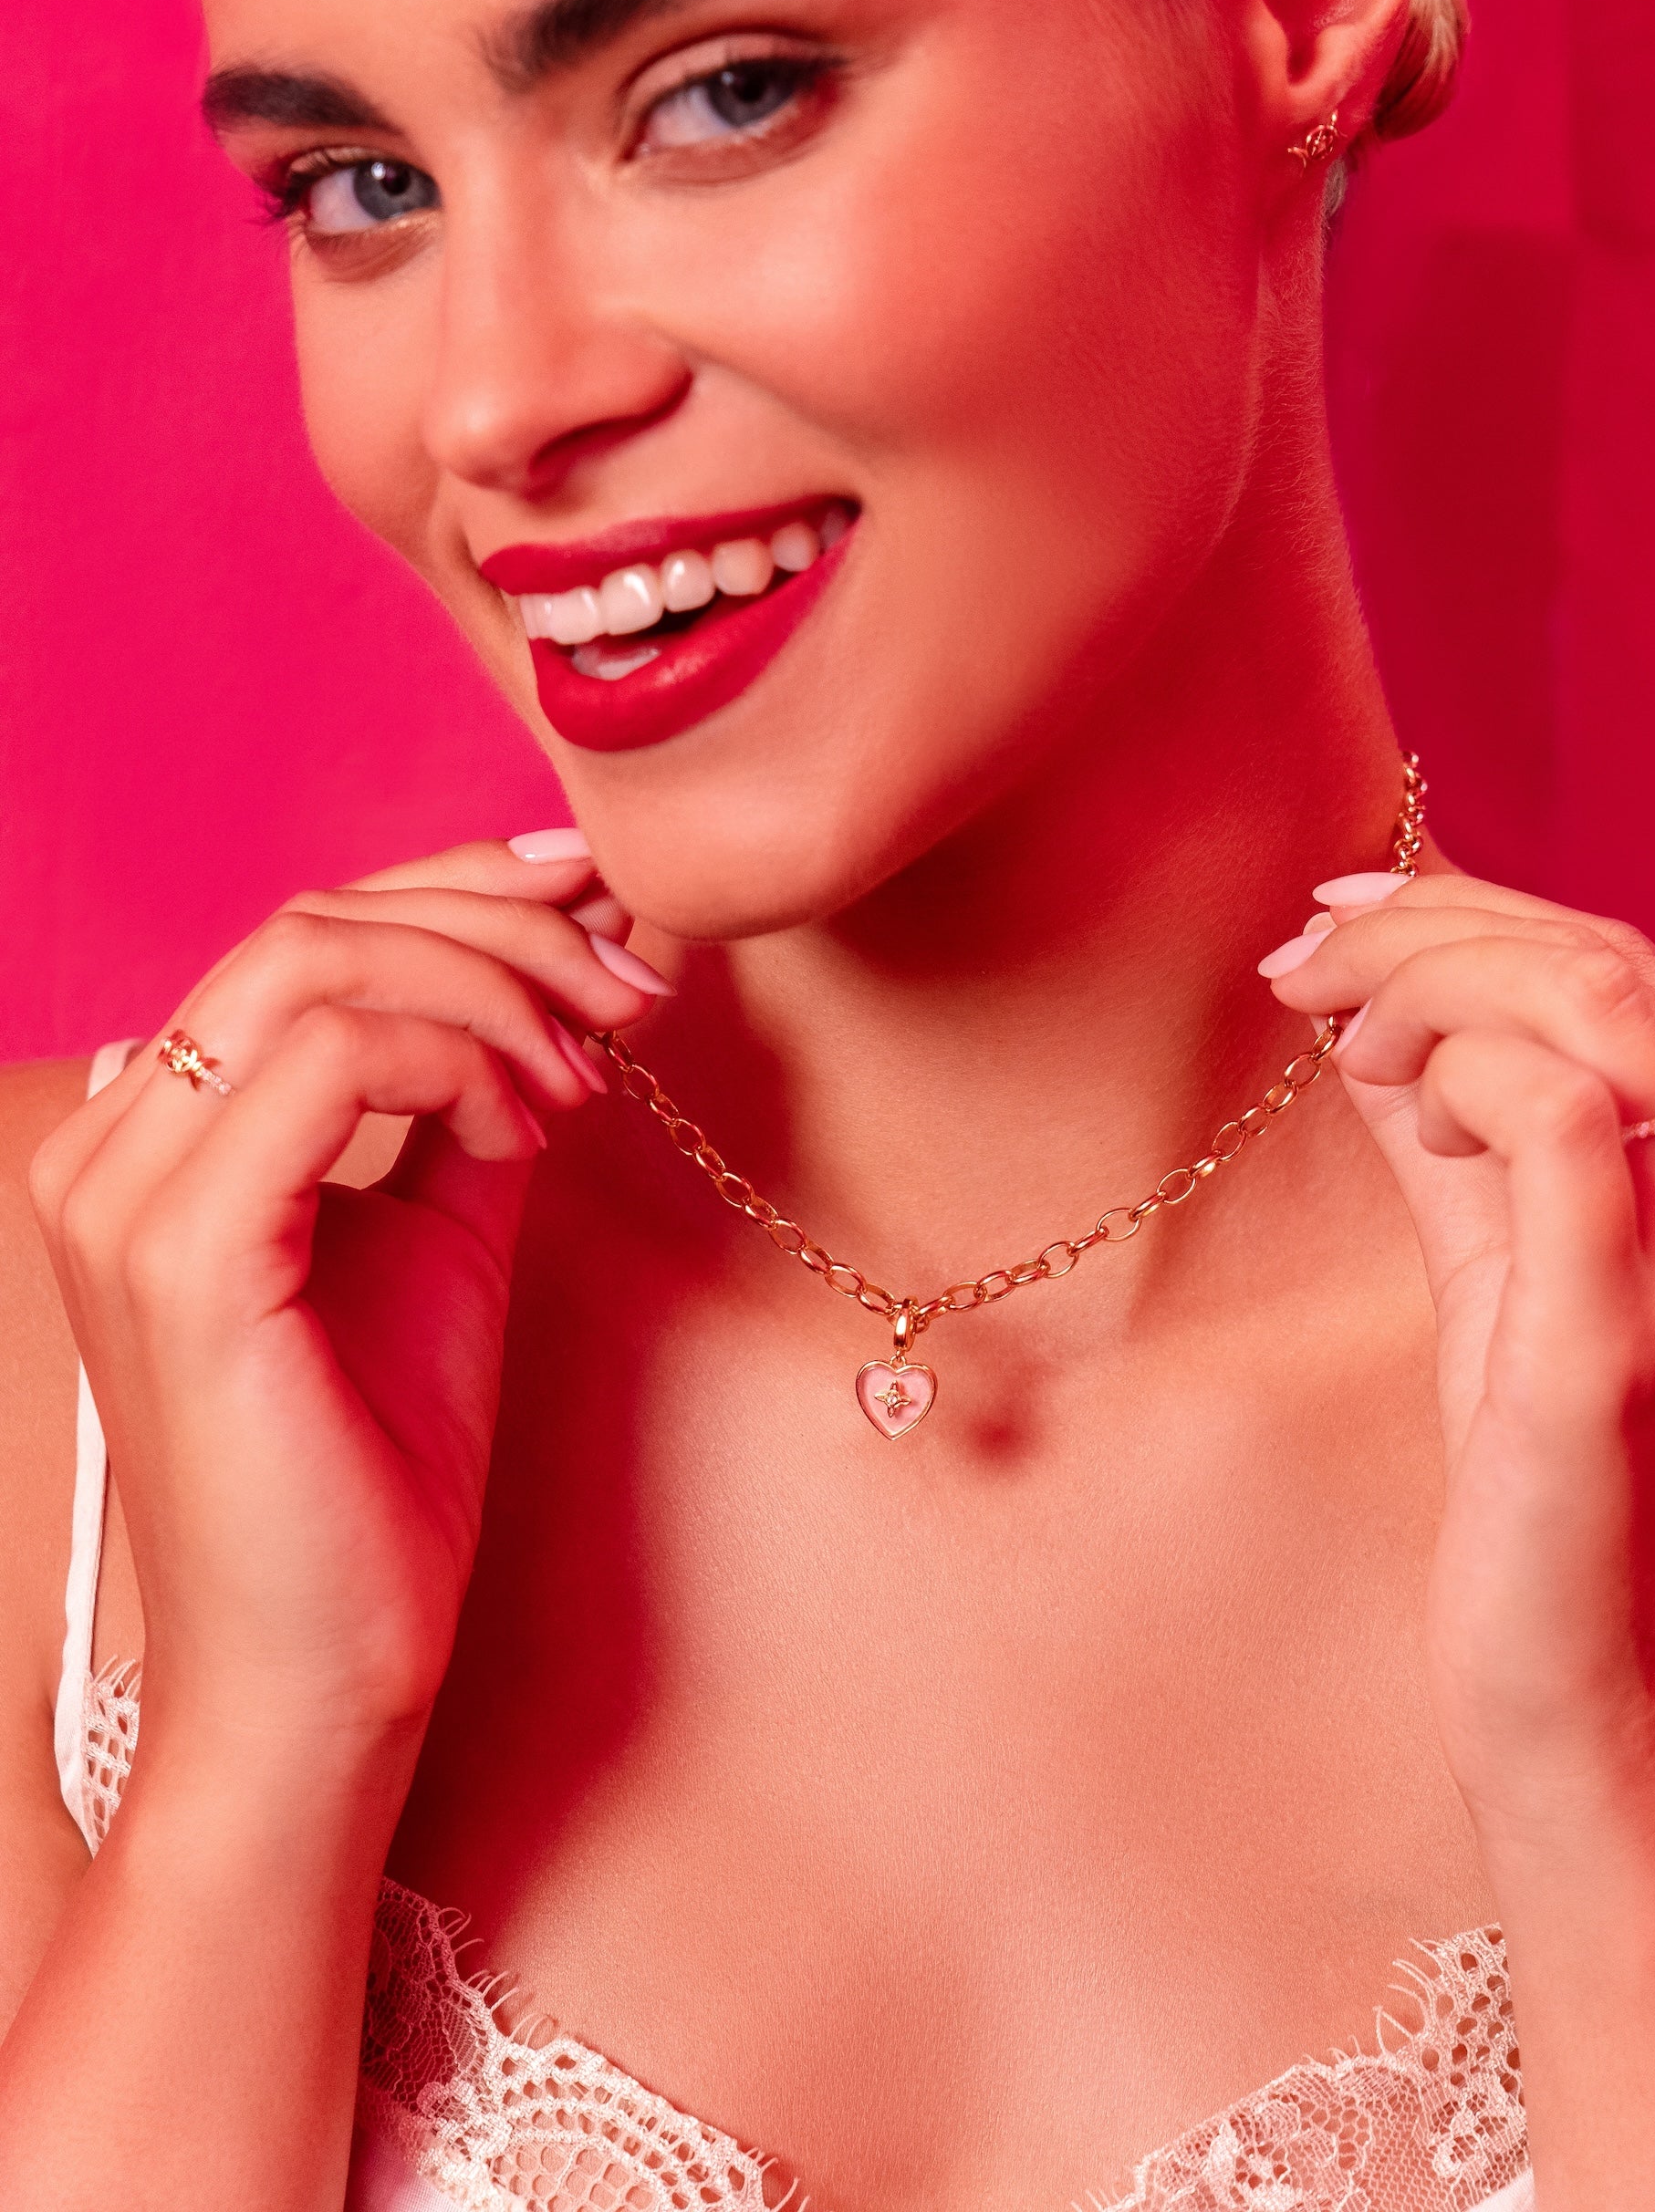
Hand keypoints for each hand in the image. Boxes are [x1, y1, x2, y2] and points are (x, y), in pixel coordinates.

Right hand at [29, 835, 661, 1769]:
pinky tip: (532, 1122)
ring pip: (318, 964)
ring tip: (591, 1070)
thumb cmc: (374, 1471)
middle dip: (502, 927)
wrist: (331, 1675)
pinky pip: (333, 1062)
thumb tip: (565, 962)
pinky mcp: (182, 1258)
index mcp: (152, 1132)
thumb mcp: (439, 1234)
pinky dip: (460, 1058)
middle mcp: (111, 1145)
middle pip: (311, 925)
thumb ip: (469, 1095)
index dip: (463, 889)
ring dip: (496, 988)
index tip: (602, 897)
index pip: (301, 934)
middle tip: (633, 982)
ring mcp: (126, 1198)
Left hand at [1260, 873, 1654, 1837]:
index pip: (1641, 970)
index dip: (1480, 910)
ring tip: (1338, 1036)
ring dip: (1425, 985)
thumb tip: (1368, 994)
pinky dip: (1455, 1068)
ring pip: (1583, 1008)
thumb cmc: (1568, 1498)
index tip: (1346, 911)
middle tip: (1308, 957)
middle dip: (1428, 929)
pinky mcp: (1626, 1332)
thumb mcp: (1525, 1270)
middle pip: (1610, 966)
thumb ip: (1469, 1127)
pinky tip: (1393, 1100)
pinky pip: (1557, 1115)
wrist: (1616, 1718)